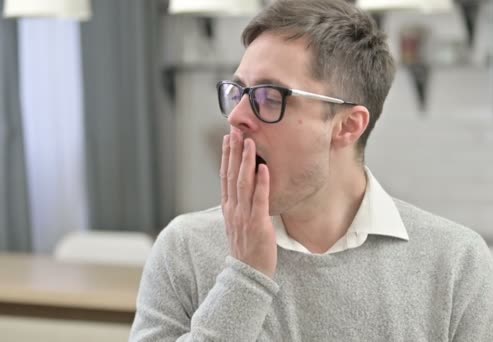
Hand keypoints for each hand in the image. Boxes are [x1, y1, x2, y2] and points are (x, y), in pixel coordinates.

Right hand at [220, 130, 276, 277]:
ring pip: (243, 183)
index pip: (224, 176)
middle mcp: (233, 209)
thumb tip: (243, 187)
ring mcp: (244, 216)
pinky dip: (261, 183)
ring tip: (249, 142)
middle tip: (235, 131)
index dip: (225, 156)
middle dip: (233, 152)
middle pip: (231, 175)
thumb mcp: (237, 223)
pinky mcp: (258, 223)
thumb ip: (239, 205)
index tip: (227, 138)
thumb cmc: (247, 248)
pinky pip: (259, 199)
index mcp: (228, 207)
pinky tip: (263, 168)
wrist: (248, 273)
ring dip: (246, 161)